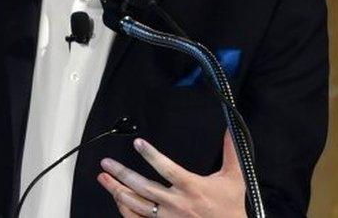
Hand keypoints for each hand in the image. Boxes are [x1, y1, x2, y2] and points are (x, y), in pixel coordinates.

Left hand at [97, 130, 244, 217]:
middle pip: (144, 188)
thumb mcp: (234, 178)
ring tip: (104, 178)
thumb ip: (231, 152)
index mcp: (192, 188)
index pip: (168, 169)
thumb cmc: (230, 206)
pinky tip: (117, 198)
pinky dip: (125, 208)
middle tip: (106, 163)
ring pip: (136, 204)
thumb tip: (230, 129)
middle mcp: (177, 204)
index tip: (138, 144)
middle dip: (122, 174)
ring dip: (117, 190)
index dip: (151, 156)